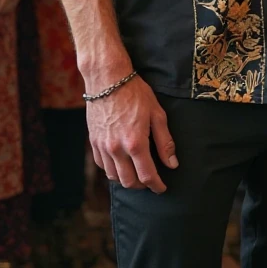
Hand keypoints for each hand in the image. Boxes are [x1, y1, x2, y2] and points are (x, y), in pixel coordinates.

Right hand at [87, 74, 178, 194]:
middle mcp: (117, 149)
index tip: (162, 188)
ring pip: (113, 177)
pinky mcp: (93, 142)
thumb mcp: (157, 114)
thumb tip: (172, 164)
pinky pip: (102, 165)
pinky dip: (112, 170)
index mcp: (135, 143)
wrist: (108, 79)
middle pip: (129, 182)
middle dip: (142, 185)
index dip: (157, 186)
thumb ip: (164, 141)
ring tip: (136, 173)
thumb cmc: (135, 93)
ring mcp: (103, 147)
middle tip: (150, 180)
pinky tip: (120, 163)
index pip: (147, 176)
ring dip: (126, 179)